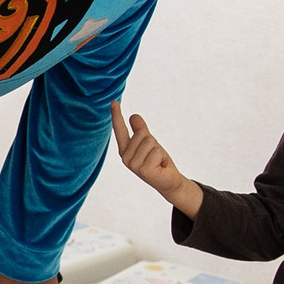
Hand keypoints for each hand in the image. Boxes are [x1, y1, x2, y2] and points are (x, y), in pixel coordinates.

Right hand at [110, 102, 200, 216]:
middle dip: (153, 142)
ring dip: (158, 150)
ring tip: (158, 161)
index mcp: (125, 150)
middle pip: (142, 134)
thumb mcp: (150, 143)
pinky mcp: (143, 170)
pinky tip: (160, 167)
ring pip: (150, 142)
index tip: (114, 102)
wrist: (169, 182)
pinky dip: (162, 158)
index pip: (120, 130)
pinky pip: (156, 151)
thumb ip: (140, 130)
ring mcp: (133, 165)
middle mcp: (126, 158)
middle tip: (155, 156)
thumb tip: (134, 115)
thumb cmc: (158, 162)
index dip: (117, 116)